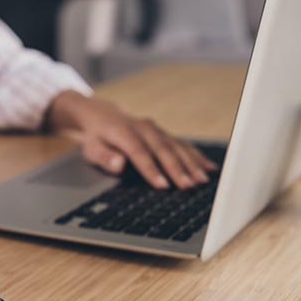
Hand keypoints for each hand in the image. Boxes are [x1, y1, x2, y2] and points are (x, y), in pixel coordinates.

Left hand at [45, 90, 216, 188]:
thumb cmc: (97, 137)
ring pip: (176, 146)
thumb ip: (104, 156)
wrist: (103, 114)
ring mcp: (156, 130)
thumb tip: (118, 163)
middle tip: (190, 186)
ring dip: (191, 163)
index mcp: (123, 132)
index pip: (139, 153)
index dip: (152, 170)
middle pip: (163, 150)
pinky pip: (182, 145)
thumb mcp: (91, 148)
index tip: (163, 186)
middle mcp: (144, 128)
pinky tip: (209, 167)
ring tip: (203, 180)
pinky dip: (196, 156)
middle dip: (178, 169)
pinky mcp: (164, 134)